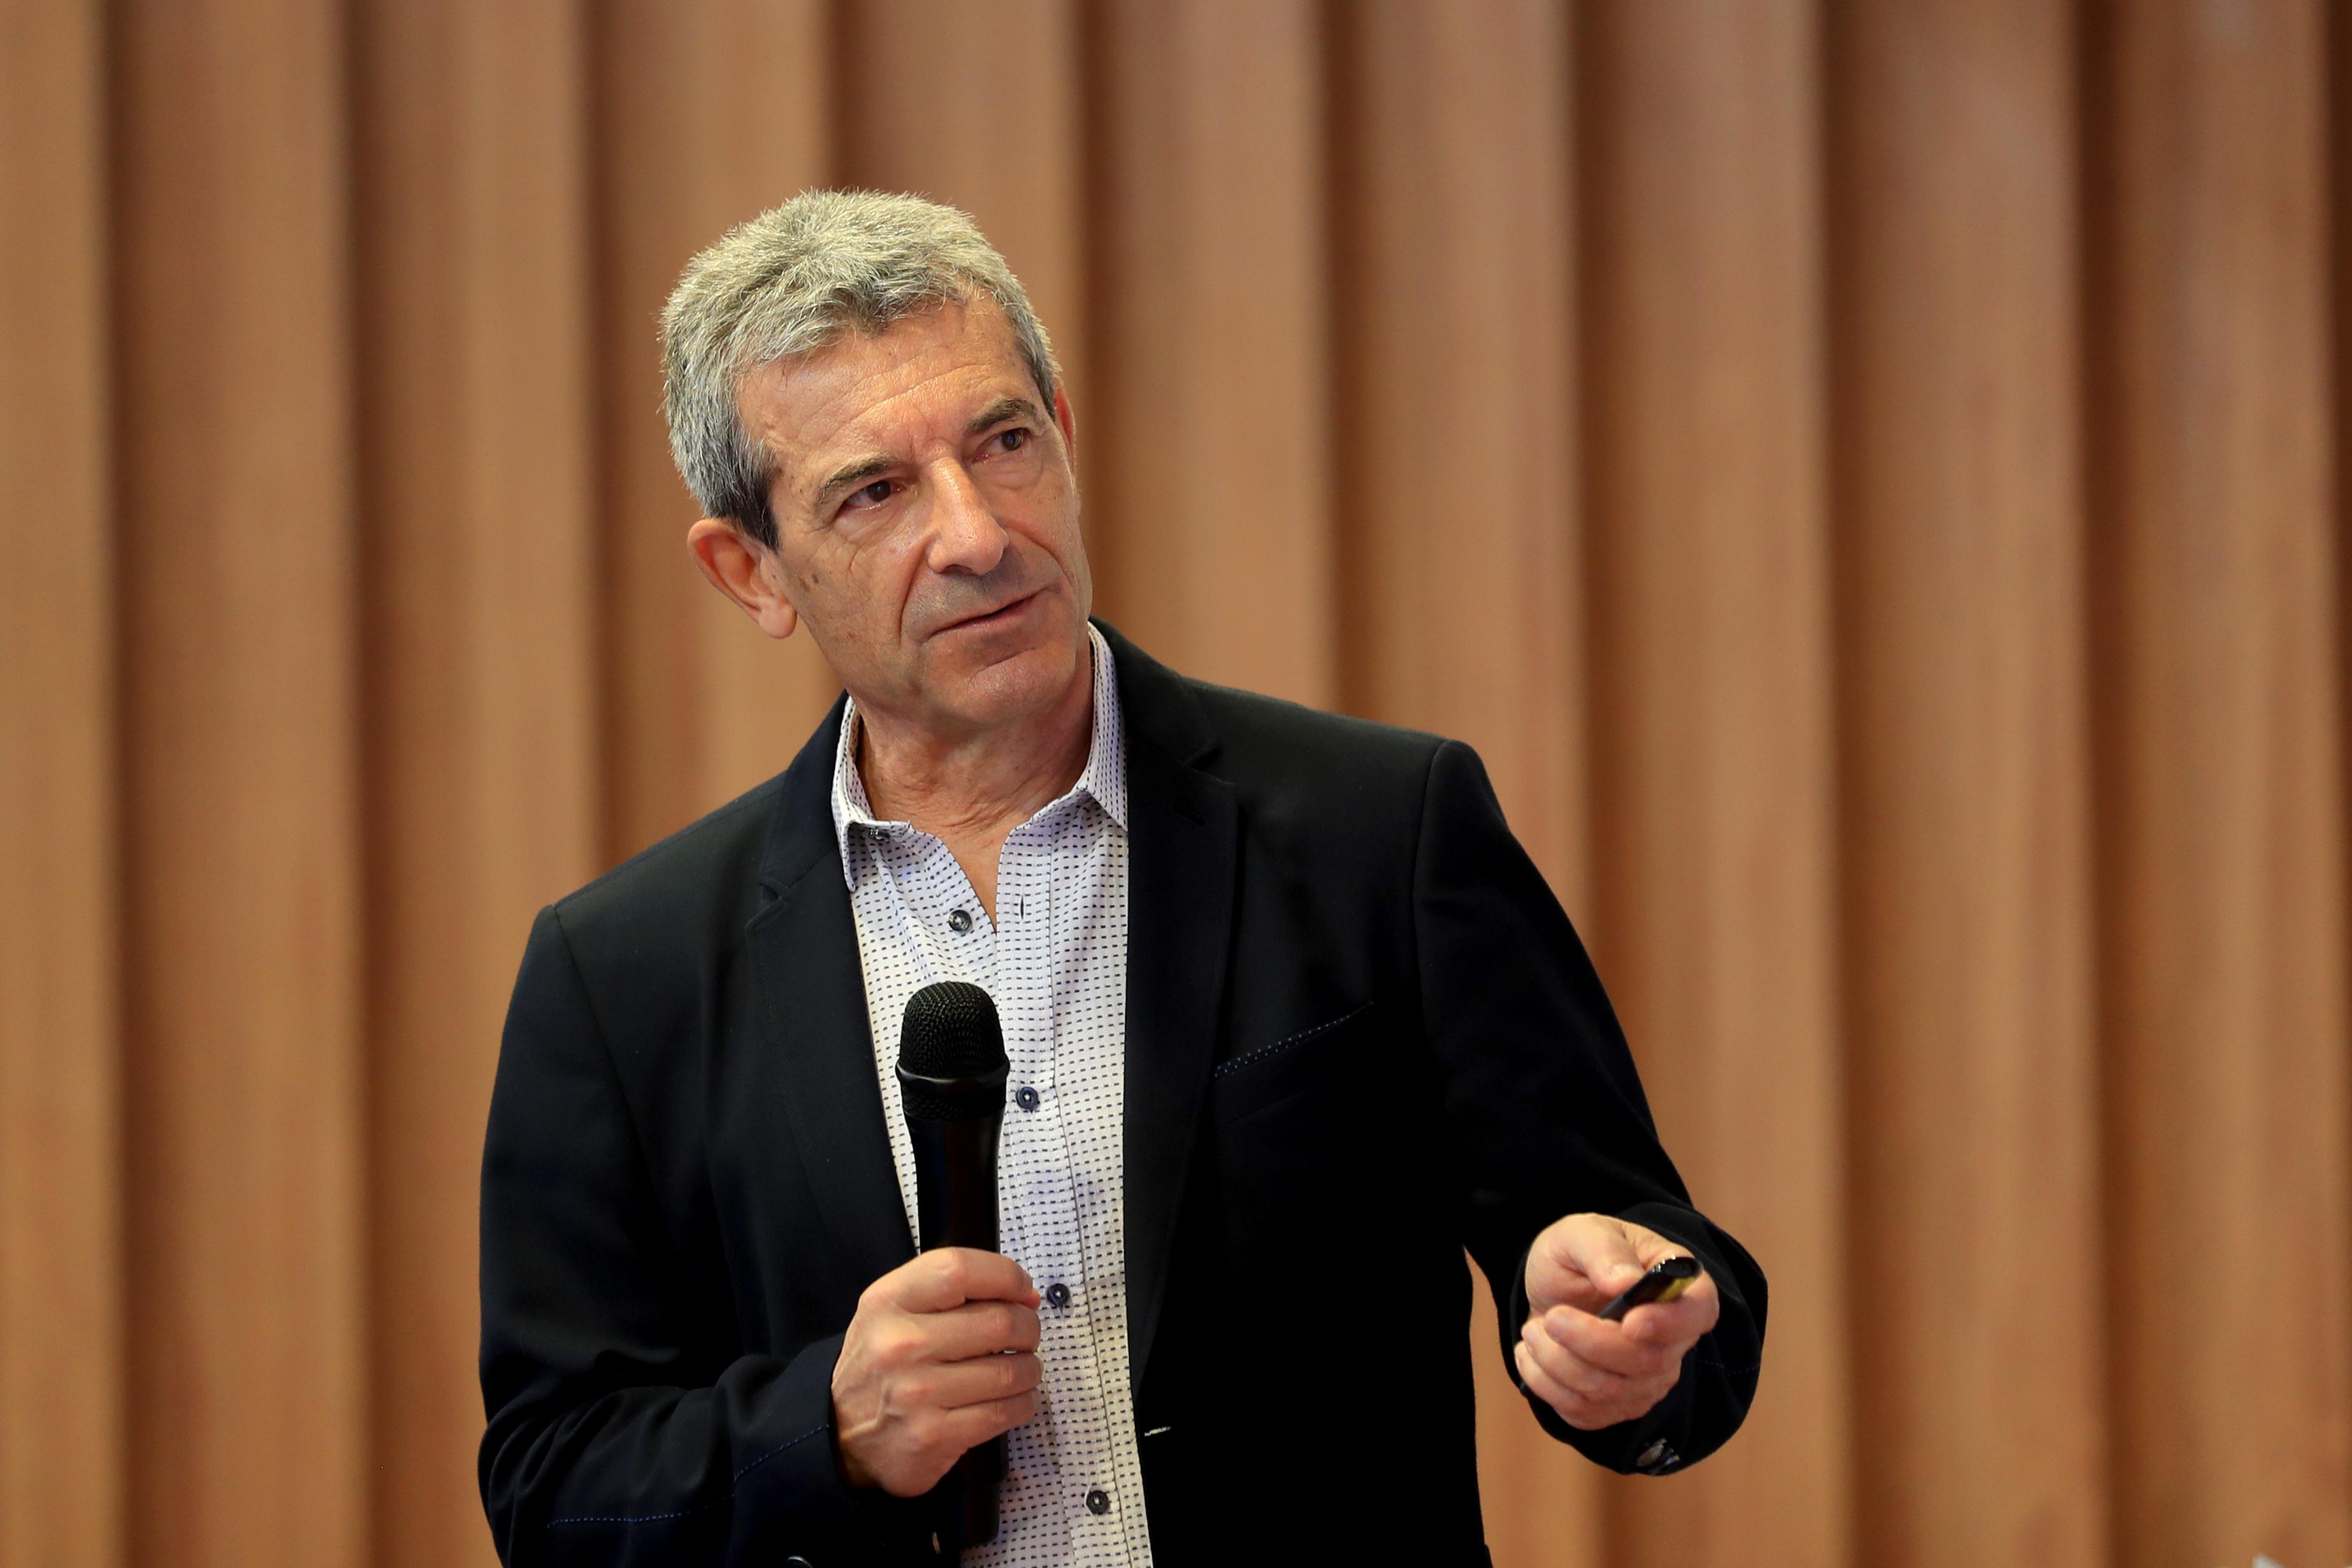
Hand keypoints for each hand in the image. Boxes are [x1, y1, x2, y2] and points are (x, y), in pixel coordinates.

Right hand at [830, 1248, 1043, 1494]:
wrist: (839, 1432)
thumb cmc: (881, 1363)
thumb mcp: (894, 1309)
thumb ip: (951, 1291)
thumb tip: (1025, 1296)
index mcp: (888, 1301)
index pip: (960, 1269)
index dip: (1006, 1275)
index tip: (1021, 1290)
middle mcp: (899, 1344)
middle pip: (998, 1321)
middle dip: (1028, 1327)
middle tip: (1026, 1335)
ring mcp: (916, 1394)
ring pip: (1010, 1371)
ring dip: (1029, 1369)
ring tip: (1021, 1369)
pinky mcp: (933, 1436)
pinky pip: (1003, 1413)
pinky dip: (1022, 1403)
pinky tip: (1014, 1398)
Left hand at [1516, 1213, 1718, 1431]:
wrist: (1552, 1289)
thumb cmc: (1578, 1255)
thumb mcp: (1581, 1234)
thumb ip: (1603, 1251)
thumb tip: (1625, 1282)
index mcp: (1679, 1286)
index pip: (1698, 1313)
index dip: (1669, 1325)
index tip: (1629, 1322)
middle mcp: (1673, 1339)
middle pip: (1649, 1362)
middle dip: (1589, 1344)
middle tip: (1550, 1318)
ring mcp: (1649, 1378)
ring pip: (1613, 1393)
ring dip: (1559, 1363)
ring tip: (1533, 1331)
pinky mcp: (1617, 1405)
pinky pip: (1587, 1413)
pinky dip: (1548, 1386)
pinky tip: (1532, 1356)